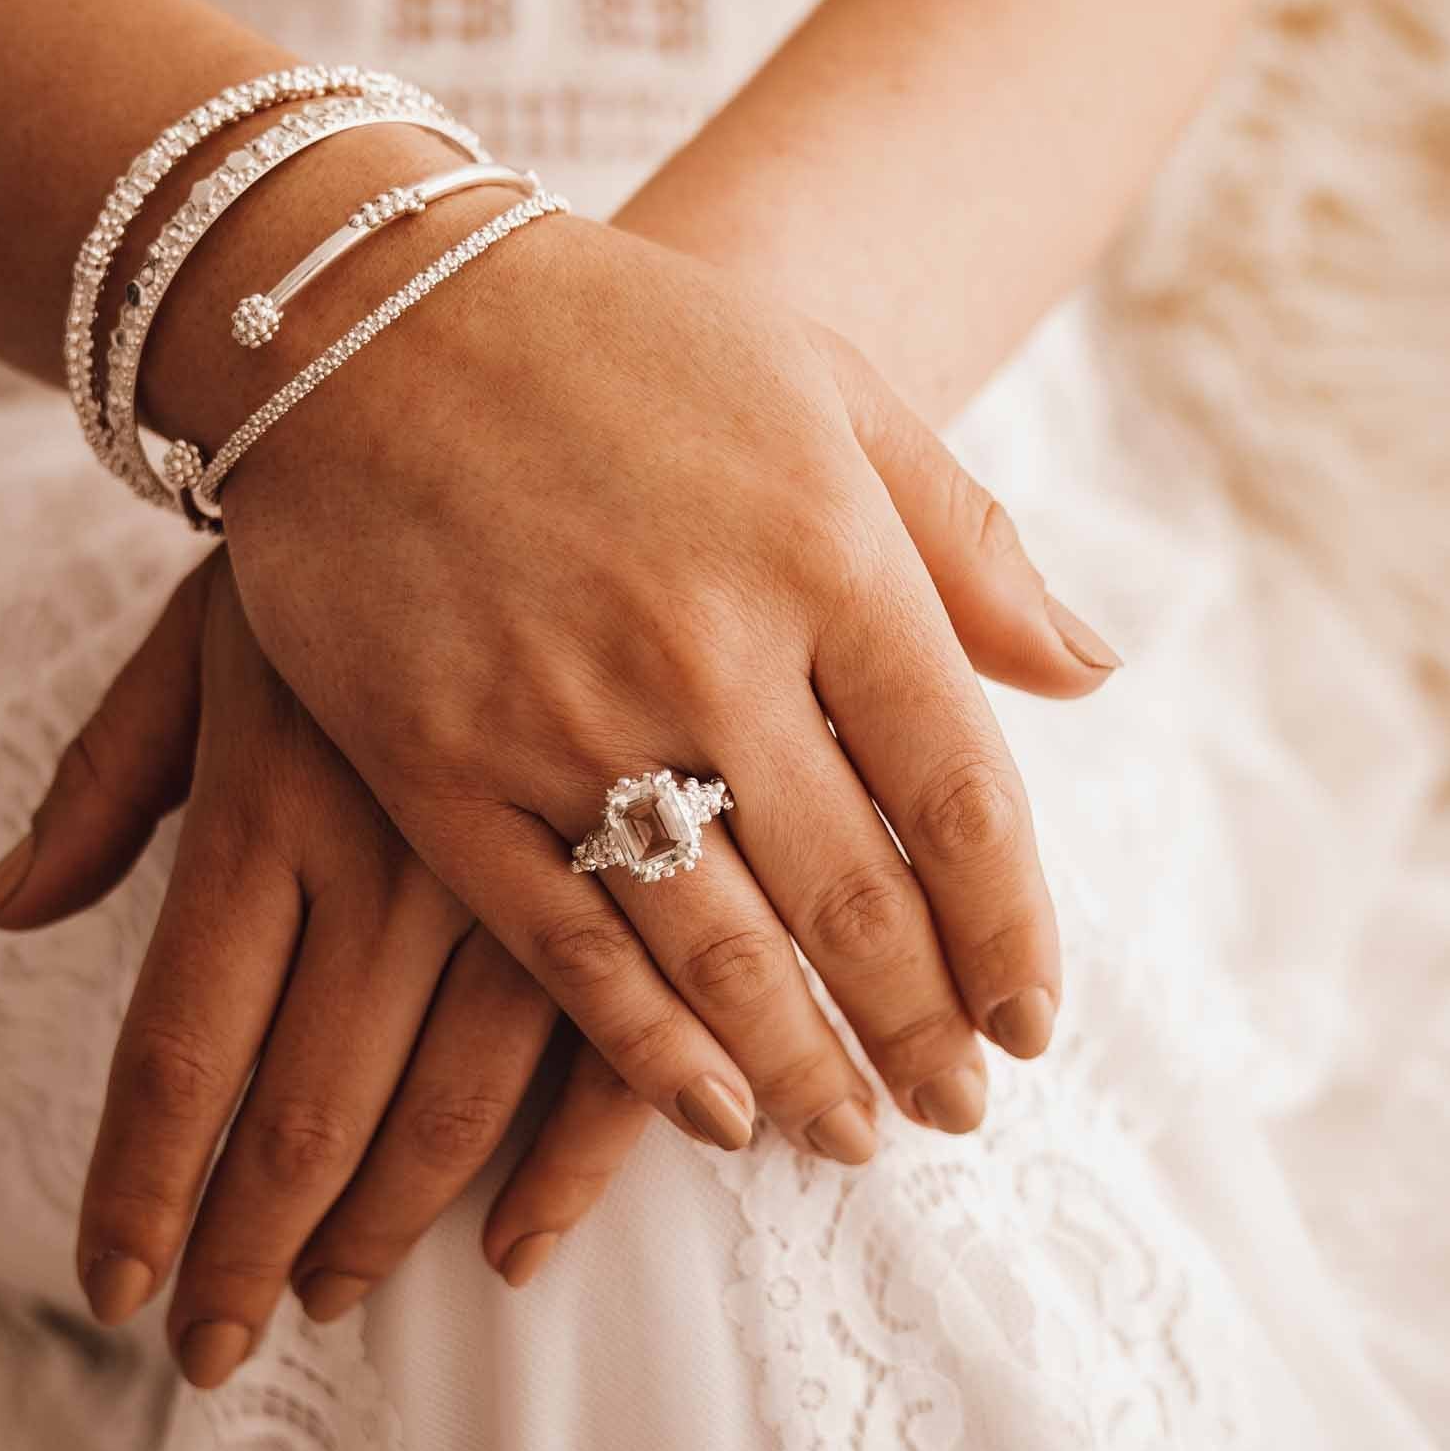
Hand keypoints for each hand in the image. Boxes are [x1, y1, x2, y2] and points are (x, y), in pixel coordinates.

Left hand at [0, 552, 653, 1385]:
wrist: (544, 402)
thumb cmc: (358, 525)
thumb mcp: (203, 629)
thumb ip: (106, 778)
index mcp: (273, 795)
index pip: (184, 1046)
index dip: (144, 1189)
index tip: (114, 1293)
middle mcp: (395, 850)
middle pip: (307, 1106)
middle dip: (252, 1247)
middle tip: (217, 1345)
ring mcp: (534, 864)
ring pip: (452, 1105)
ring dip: (387, 1224)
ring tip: (334, 1298)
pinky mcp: (650, 863)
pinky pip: (613, 1053)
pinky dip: (566, 1170)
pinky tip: (519, 1248)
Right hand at [219, 204, 1117, 1154]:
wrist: (360, 311)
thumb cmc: (617, 340)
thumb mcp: (824, 384)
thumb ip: (962, 538)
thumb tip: (1088, 676)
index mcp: (826, 552)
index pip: (960, 797)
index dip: (1009, 932)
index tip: (1032, 1023)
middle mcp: (711, 649)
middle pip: (853, 898)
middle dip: (921, 1028)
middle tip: (956, 1114)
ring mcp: (566, 719)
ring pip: (719, 950)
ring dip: (804, 1065)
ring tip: (852, 1139)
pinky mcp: (441, 770)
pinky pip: (566, 948)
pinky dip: (647, 1047)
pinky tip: (713, 1109)